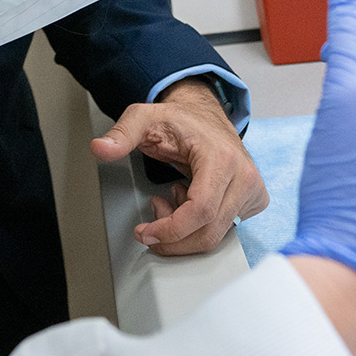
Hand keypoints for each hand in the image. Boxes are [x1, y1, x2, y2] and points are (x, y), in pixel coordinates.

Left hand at [91, 79, 267, 254]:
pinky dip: (199, 227)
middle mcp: (244, 176)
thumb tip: (101, 148)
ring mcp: (253, 190)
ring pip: (216, 236)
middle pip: (209, 233)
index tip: (146, 232)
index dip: (170, 230)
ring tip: (169, 201)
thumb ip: (122, 134)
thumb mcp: (144, 119)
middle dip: (172, 239)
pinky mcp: (254, 200)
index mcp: (222, 158)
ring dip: (184, 231)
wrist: (205, 116)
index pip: (200, 211)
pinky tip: (188, 203)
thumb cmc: (182, 121)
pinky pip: (225, 230)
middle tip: (149, 229)